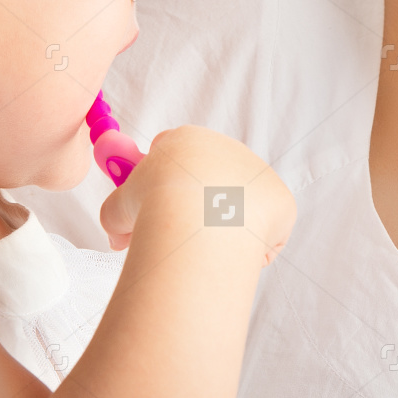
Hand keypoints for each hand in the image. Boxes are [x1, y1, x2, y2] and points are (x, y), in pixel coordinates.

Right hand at [98, 125, 294, 257]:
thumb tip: (119, 235)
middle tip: (179, 241)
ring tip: (204, 253)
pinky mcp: (281, 200)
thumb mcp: (118, 208)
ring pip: (239, 209)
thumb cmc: (153, 207)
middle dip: (197, 211)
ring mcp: (259, 173)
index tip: (154, 213)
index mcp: (188, 139)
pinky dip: (250, 250)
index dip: (163, 187)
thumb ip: (117, 216)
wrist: (196, 218)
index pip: (177, 158)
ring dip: (223, 231)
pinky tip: (231, 258)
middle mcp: (228, 149)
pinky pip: (265, 232)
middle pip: (212, 182)